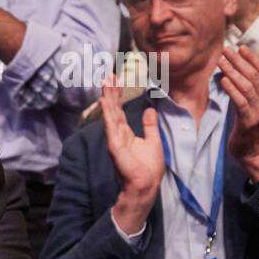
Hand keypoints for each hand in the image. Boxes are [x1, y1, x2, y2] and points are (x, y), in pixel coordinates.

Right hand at [100, 74, 162, 233]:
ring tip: (106, 81)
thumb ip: (149, 125)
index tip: (116, 81)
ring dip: (107, 97)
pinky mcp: (115, 144)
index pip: (119, 111)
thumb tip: (150, 110)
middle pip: (113, 109)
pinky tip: (105, 100)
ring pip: (110, 113)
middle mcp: (117, 133)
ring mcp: (115, 138)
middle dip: (110, 92)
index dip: (117, 96)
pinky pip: (111, 125)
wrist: (146, 183)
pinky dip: (107, 112)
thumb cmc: (149, 166)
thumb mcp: (153, 140)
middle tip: (109, 75)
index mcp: (126, 133)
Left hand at [220, 45, 258, 181]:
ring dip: (232, 72)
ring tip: (221, 62)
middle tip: (226, 51)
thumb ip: (250, 90)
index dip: (252, 58)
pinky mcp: (249, 120)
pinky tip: (223, 80)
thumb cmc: (250, 126)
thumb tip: (236, 71)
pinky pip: (240, 102)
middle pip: (253, 76)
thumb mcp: (254, 104)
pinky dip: (232, 90)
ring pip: (246, 86)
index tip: (240, 48)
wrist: (254, 151)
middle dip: (239, 62)